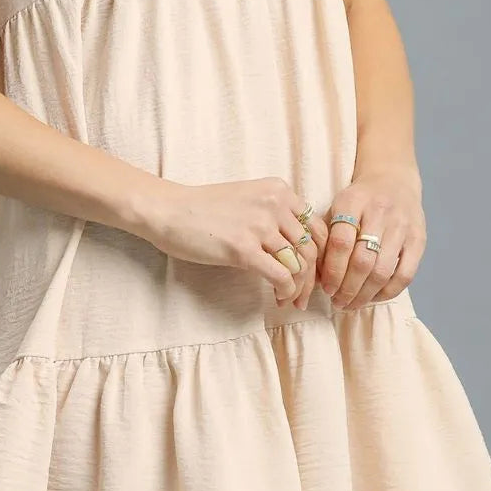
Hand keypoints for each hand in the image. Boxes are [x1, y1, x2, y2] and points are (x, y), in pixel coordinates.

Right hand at [141, 176, 328, 308]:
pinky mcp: (243, 248)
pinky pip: (281, 276)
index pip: (317, 227)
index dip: (321, 255)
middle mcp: (274, 204)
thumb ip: (275, 214)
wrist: (168, 210)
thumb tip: (300, 249)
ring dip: (299, 288)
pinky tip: (279, 298)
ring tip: (292, 300)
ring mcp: (259, 226)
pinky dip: (286, 291)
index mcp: (279, 190)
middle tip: (305, 295)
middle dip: (312, 277)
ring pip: (299, 265)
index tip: (314, 273)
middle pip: (311, 248)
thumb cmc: (204, 208)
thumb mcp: (248, 199)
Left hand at [319, 165, 425, 309]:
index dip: (332, 271)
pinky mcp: (419, 239)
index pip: (340, 243)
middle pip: (362, 261)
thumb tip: (316, 277)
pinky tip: (374, 298)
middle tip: (337, 302)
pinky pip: (405, 275)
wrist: (393, 179)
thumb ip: (326, 237)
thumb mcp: (336, 207)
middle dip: (347, 288)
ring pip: (383, 271)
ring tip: (351, 304)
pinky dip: (388, 292)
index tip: (325, 289)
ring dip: (365, 295)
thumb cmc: (358, 200)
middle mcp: (379, 212)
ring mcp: (402, 226)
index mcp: (352, 201)